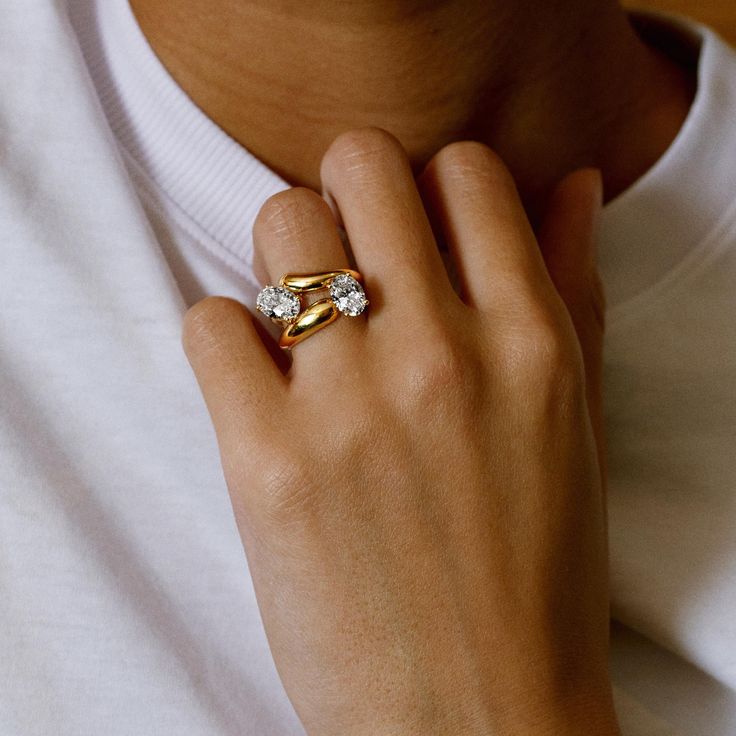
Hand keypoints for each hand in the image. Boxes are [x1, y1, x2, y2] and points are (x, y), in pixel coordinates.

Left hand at [183, 128, 617, 735]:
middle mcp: (442, 354)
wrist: (478, 716)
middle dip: (348, 192)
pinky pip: (211, 323)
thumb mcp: (572, 420)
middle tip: (348, 252)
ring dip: (284, 257)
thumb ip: (571, 289)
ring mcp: (351, 404)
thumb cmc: (536, 572)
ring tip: (300, 320)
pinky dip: (225, 339)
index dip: (431, 184)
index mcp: (529, 340)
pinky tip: (257, 384)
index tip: (415, 227)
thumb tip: (570, 183)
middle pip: (361, 167)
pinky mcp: (267, 461)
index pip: (464, 172)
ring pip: (281, 225)